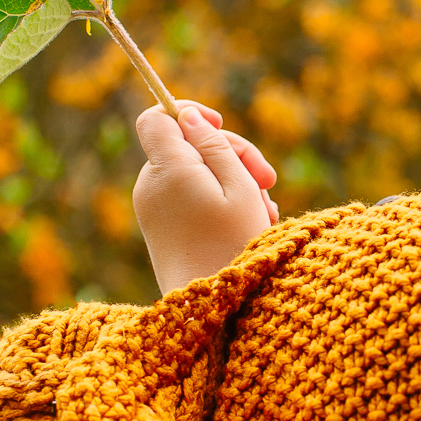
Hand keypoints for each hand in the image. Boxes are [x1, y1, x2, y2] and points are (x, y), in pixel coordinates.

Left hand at [133, 102, 278, 294]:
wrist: (212, 309)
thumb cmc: (234, 246)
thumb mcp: (238, 187)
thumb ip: (214, 145)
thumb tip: (188, 117)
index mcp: (167, 170)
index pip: (156, 118)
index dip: (187, 112)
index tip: (219, 124)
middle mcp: (151, 187)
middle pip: (187, 146)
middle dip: (230, 155)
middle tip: (269, 180)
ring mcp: (153, 210)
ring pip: (195, 175)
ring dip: (233, 184)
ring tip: (263, 212)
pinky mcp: (161, 230)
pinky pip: (189, 199)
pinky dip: (218, 203)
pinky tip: (250, 223)